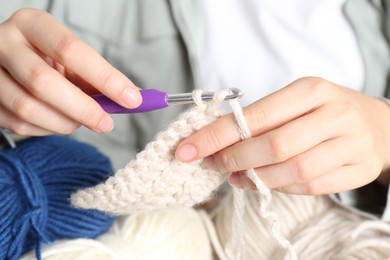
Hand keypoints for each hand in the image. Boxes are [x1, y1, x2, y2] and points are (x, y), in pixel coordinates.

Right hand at [0, 8, 141, 135]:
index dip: (105, 78)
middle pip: (43, 82)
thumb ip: (99, 77)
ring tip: (80, 122)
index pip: (71, 50)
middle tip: (106, 123)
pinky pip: (18, 124)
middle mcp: (3, 42)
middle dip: (83, 109)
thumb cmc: (48, 60)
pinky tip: (58, 123)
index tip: (131, 99)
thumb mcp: (72, 60)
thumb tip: (135, 98)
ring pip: (28, 108)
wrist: (9, 62)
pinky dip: (47, 130)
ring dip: (63, 123)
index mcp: (32, 24)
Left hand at [176, 77, 389, 194]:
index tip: (188, 149)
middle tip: (212, 164)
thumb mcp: (294, 101)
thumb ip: (259, 119)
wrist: (376, 124)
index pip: (256, 116)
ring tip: (234, 177)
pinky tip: (261, 182)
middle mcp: (334, 115)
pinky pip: (310, 186)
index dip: (217, 135)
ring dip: (255, 178)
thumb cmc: (323, 111)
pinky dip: (279, 187)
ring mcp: (350, 144)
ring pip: (293, 170)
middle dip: (234, 158)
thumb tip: (214, 142)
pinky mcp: (358, 170)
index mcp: (311, 90)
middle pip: (274, 146)